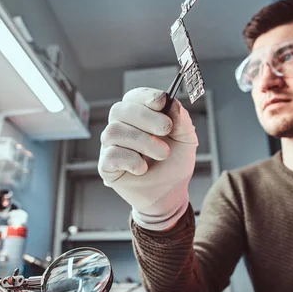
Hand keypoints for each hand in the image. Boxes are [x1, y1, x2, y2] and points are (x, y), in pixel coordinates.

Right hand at [98, 87, 197, 230]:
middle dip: (145, 117)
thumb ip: (182, 120)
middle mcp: (121, 127)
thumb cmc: (175, 164)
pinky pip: (110, 155)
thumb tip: (172, 103)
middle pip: (119, 110)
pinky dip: (131, 160)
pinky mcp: (106, 167)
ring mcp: (111, 146)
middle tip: (166, 129)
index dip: (145, 96)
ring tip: (162, 154)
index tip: (161, 101)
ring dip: (142, 141)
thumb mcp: (186, 140)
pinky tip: (143, 169)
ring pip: (114, 131)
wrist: (170, 194)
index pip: (133, 97)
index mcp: (138, 116)